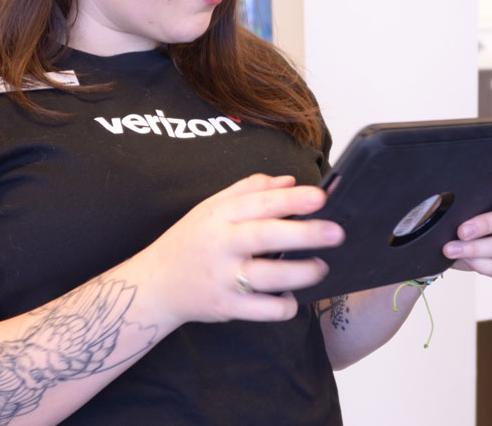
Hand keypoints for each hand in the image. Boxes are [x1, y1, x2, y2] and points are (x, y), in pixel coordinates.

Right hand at [134, 174, 344, 326]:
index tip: (320, 197)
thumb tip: (289, 180)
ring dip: (301, 273)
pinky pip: (263, 310)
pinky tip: (292, 298)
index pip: (259, 203)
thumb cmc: (191, 241)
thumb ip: (249, 190)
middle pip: (267, 237)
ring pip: (269, 276)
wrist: (156, 284)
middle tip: (336, 232)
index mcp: (219, 216)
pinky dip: (283, 307)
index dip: (291, 199)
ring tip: (321, 268)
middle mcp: (221, 245)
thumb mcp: (211, 207)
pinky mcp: (226, 307)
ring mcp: (223, 278)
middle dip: (305, 234)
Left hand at [443, 173, 491, 277]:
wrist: (439, 230)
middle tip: (462, 230)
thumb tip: (446, 192)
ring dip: (476, 248)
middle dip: (487, 224)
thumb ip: (458, 186)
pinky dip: (480, 264)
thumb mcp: (453, 190)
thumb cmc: (447, 203)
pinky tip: (460, 259)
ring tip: (450, 248)